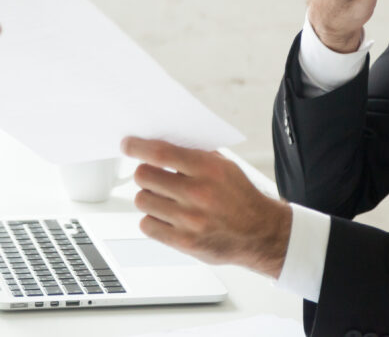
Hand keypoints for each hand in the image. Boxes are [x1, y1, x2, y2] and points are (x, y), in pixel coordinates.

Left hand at [121, 137, 292, 277]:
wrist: (260, 233)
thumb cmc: (240, 197)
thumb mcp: (225, 166)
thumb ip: (195, 155)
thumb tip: (159, 144)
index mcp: (208, 170)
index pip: (161, 153)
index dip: (138, 147)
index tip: (127, 145)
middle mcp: (198, 194)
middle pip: (145, 176)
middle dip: (145, 173)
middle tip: (152, 176)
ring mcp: (190, 220)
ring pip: (142, 200)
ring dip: (149, 197)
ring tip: (165, 199)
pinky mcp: (184, 243)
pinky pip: (147, 225)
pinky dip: (152, 219)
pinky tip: (166, 217)